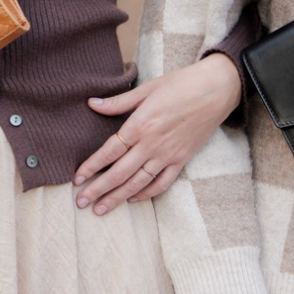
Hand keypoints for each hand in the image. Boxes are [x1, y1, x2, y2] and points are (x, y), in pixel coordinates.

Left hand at [73, 53, 242, 212]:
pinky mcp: (183, 160)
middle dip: (98, 189)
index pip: (109, 152)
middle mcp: (152, 144)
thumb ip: (118, 102)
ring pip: (138, 183)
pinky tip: (133, 199)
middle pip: (120, 173)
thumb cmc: (181, 84)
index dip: (91, 166)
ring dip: (118, 197)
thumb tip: (92, 104)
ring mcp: (168, 155)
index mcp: (140, 125)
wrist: (217, 89)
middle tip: (81, 202)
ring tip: (101, 209)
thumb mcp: (147, 88)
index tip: (77, 178)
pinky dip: (147, 194)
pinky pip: (162, 183)